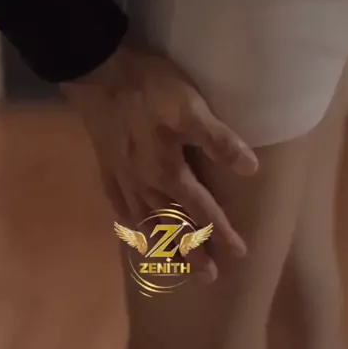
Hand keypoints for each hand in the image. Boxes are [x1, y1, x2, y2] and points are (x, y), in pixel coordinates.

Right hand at [62, 40, 257, 280]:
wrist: (96, 71)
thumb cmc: (148, 86)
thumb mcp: (190, 107)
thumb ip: (218, 140)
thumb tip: (251, 169)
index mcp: (168, 172)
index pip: (201, 210)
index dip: (220, 231)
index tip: (238, 254)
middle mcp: (145, 183)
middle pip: (172, 224)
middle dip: (191, 251)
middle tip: (207, 277)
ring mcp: (122, 178)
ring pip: (145, 220)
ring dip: (161, 244)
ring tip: (170, 264)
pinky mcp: (106, 166)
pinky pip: (119, 205)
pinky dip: (128, 222)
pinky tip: (132, 229)